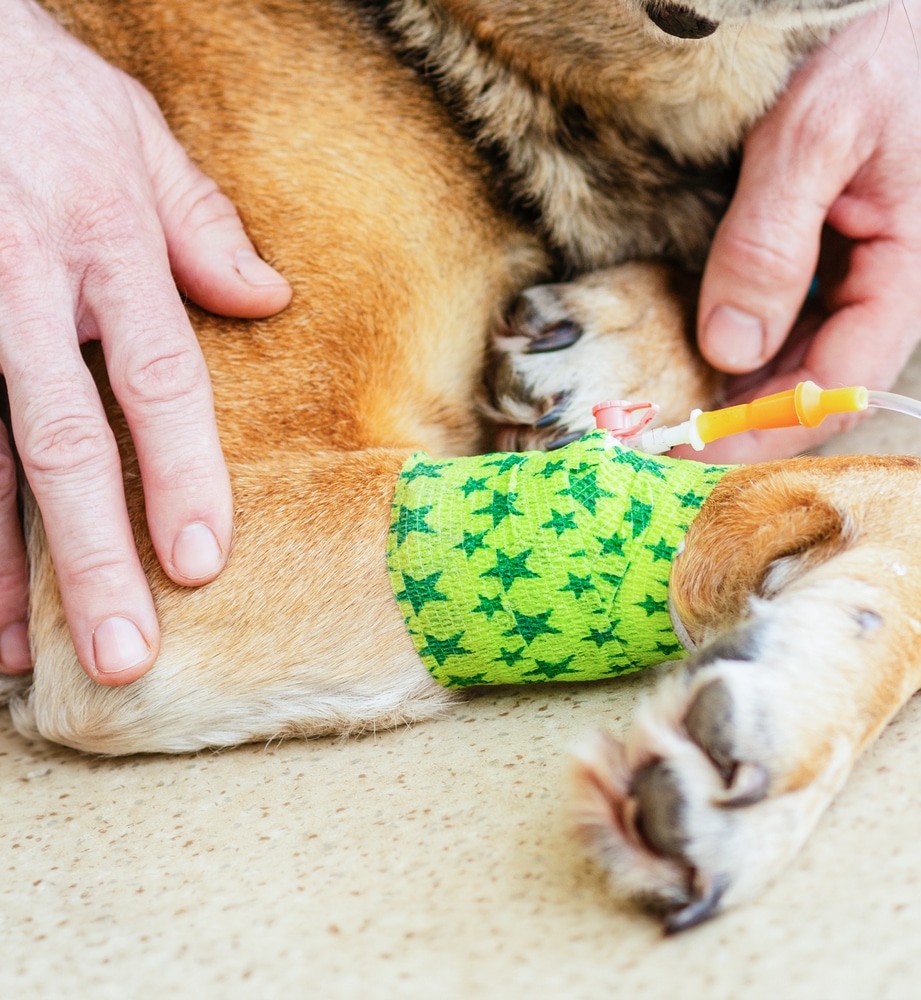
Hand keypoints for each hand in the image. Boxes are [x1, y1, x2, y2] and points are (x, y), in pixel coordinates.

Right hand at [0, 1, 291, 682]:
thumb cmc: (39, 88)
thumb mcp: (136, 134)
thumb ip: (201, 223)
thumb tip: (267, 298)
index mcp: (107, 247)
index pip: (157, 382)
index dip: (180, 475)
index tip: (200, 562)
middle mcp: (27, 291)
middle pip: (63, 444)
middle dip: (92, 556)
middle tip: (125, 654)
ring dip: (3, 564)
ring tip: (29, 657)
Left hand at [692, 0, 920, 462]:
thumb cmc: (878, 40)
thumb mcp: (808, 135)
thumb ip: (766, 247)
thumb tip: (731, 346)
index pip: (841, 386)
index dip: (762, 430)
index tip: (691, 452)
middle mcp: (920, 277)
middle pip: (832, 382)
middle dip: (752, 418)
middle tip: (672, 437)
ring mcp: (900, 265)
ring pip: (824, 354)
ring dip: (757, 386)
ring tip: (687, 402)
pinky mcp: (876, 248)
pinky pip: (822, 317)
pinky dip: (771, 343)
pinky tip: (724, 352)